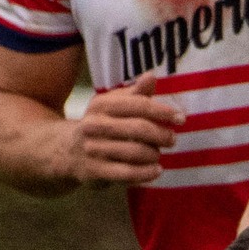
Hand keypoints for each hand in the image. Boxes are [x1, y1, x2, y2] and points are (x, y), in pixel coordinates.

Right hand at [69, 75, 183, 186]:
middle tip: (172, 139)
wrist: (68, 150)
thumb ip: (135, 94)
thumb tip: (152, 76)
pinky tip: (156, 170)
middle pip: (139, 129)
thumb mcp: (113, 105)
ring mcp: (93, 148)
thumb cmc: (101, 124)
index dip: (162, 111)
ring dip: (154, 154)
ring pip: (135, 152)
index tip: (181, 118)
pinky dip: (147, 173)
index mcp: (101, 104)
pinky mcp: (95, 170)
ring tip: (158, 154)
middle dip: (161, 135)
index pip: (138, 105)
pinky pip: (127, 173)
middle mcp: (95, 124)